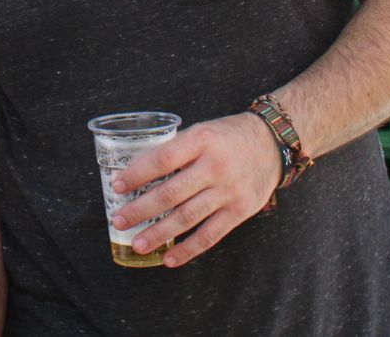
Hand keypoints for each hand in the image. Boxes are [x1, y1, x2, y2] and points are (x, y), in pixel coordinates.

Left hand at [110, 113, 281, 266]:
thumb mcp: (202, 131)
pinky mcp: (240, 211)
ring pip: (187, 217)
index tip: (117, 186)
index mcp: (201, 140)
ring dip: (159, 233)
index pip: (163, 159)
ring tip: (137, 245)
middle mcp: (215, 166)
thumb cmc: (227, 137)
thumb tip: (138, 172)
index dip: (137, 174)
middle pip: (171, 193)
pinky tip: (169, 259)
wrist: (273, 143)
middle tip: (119, 220)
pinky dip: (188, 249)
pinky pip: (210, 235)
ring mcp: (229, 191)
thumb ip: (177, 150)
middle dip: (141, 209)